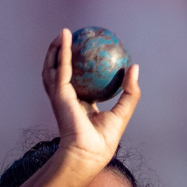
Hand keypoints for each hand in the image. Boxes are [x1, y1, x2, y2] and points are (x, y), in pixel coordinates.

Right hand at [41, 28, 141, 169]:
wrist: (89, 153)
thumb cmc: (104, 139)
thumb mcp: (123, 112)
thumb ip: (130, 90)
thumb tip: (135, 66)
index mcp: (79, 105)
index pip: (77, 82)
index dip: (79, 68)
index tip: (87, 53)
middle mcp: (66, 98)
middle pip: (59, 72)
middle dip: (61, 55)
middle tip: (72, 39)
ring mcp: (59, 95)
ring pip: (52, 67)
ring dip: (55, 49)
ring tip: (64, 33)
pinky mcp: (58, 92)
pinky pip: (61, 66)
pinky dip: (62, 50)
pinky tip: (66, 36)